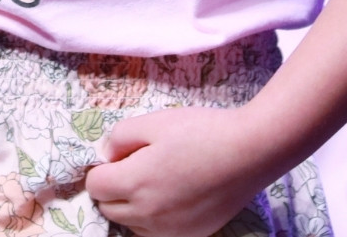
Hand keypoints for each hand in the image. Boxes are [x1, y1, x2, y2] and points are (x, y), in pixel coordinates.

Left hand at [85, 104, 277, 236]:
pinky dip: (154, 219)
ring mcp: (170, 230)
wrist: (250, 152)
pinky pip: (156, 233)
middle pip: (108, 208)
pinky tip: (172, 197)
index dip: (102, 168)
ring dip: (132, 206)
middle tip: (135, 166)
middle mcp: (148, 214)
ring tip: (156, 181)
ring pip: (131, 224)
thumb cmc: (202, 131)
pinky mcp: (191, 235)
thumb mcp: (154, 122)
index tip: (119, 156)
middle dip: (113, 188)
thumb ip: (119, 137)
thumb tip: (105, 155)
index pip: (96, 185)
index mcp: (136, 183)